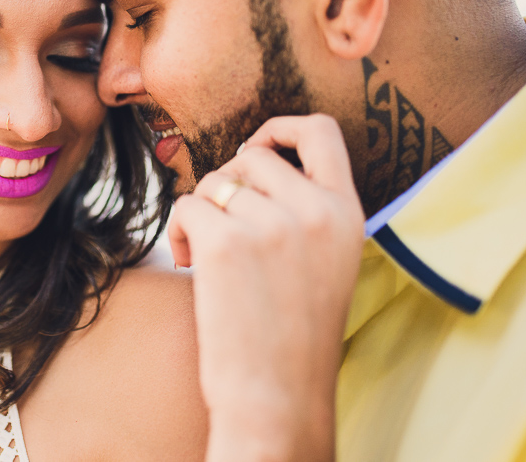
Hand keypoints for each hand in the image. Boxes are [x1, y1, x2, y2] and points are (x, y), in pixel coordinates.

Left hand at [169, 114, 364, 461]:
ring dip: (200, 214)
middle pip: (249, 157)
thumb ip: (306, 209)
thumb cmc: (292, 335)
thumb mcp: (326, 261)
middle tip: (223, 228)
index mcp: (346, 213)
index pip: (321, 131)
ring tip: (207, 257)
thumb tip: (251, 162)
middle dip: (226, 185)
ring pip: (212, 182)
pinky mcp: (225, 243)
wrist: (277, 395)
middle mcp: (314, 210)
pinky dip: (178, 232)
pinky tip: (189, 265)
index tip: (255, 149)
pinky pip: (186, 205)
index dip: (280, 129)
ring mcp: (271, 224)